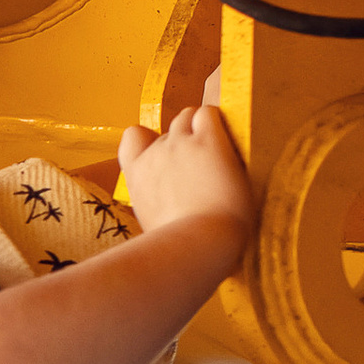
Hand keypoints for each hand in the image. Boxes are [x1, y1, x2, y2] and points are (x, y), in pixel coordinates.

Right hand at [116, 69, 252, 241]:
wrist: (196, 248)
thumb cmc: (179, 249)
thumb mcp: (152, 225)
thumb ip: (157, 204)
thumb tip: (170, 208)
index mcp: (137, 174)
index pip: (134, 135)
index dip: (152, 139)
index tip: (167, 158)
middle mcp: (155, 153)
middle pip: (171, 127)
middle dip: (187, 139)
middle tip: (207, 165)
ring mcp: (179, 144)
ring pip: (190, 115)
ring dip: (204, 128)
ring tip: (223, 155)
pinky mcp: (208, 141)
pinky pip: (209, 113)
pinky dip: (219, 122)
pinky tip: (230, 144)